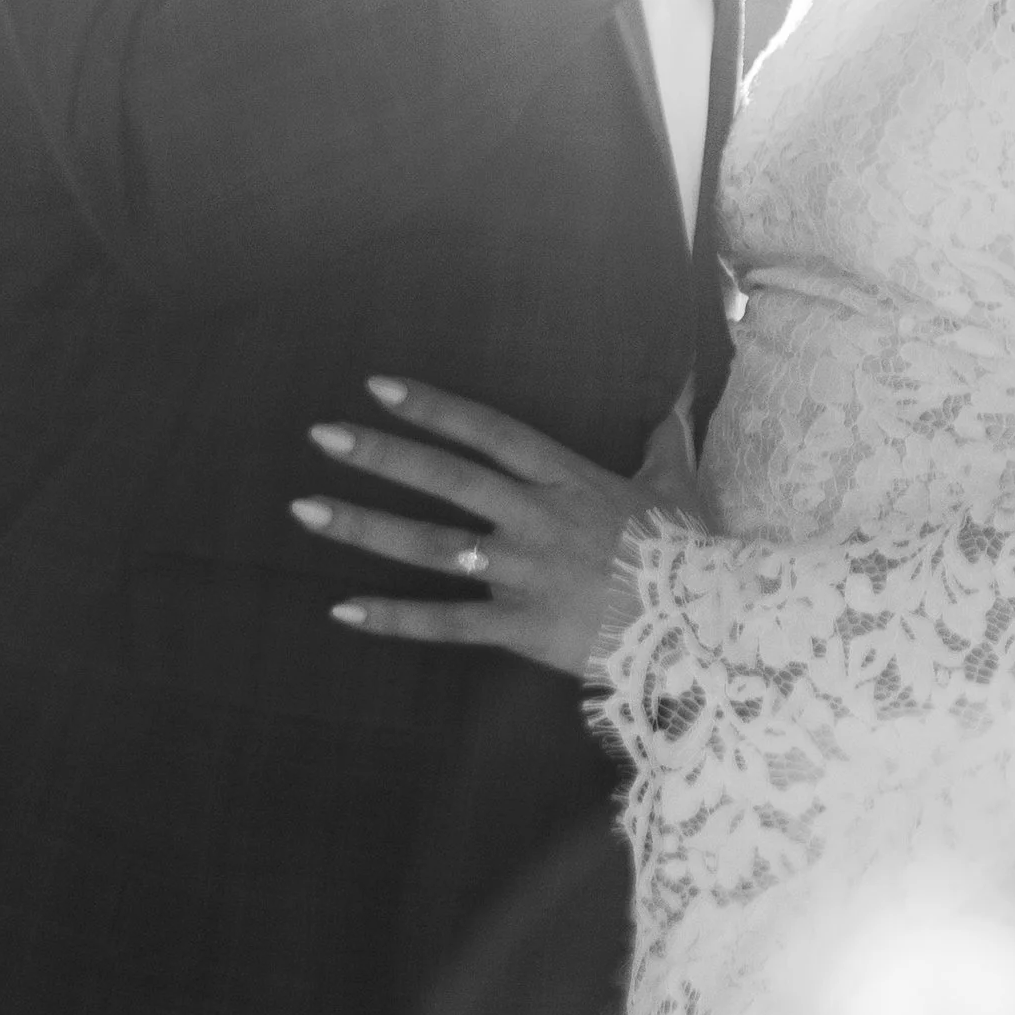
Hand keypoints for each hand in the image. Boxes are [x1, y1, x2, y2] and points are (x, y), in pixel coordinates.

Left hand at [292, 377, 693, 682]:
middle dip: (380, 454)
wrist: (708, 627)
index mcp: (567, 478)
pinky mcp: (522, 626)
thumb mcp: (677, 487)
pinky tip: (342, 608)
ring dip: (365, 526)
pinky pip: (446, 622)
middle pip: (446, 477)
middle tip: (322, 434)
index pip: (488, 431)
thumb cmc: (691, 554)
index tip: (378, 387)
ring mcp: (525, 571)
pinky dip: (393, 617)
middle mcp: (536, 517)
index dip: (433, 406)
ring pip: (430, 544)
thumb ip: (662, 443)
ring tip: (306, 510)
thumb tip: (673, 399)